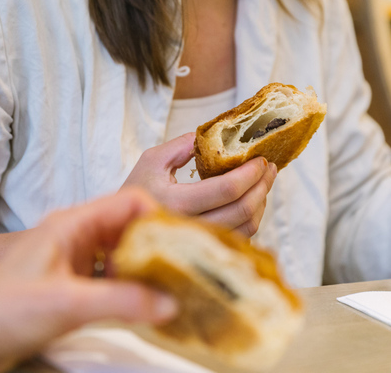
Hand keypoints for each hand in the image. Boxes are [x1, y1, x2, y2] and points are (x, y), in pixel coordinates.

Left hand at [0, 189, 178, 372]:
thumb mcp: (65, 304)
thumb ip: (120, 302)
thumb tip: (170, 303)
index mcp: (73, 225)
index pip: (130, 203)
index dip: (161, 218)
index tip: (185, 244)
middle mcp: (77, 239)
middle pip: (132, 230)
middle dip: (161, 248)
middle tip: (187, 273)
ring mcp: (74, 265)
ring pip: (124, 258)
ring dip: (147, 273)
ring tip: (173, 294)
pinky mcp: (70, 289)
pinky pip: (112, 283)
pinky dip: (131, 293)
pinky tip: (145, 312)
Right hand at [121, 133, 277, 236]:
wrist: (120, 228)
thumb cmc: (137, 189)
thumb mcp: (152, 159)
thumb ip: (183, 145)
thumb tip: (218, 136)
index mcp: (175, 202)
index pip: (226, 189)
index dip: (251, 173)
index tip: (261, 159)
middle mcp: (189, 227)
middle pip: (242, 211)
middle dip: (263, 186)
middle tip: (270, 168)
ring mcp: (199, 245)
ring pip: (247, 230)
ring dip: (261, 203)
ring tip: (264, 182)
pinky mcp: (206, 254)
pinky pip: (240, 241)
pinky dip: (252, 220)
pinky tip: (252, 202)